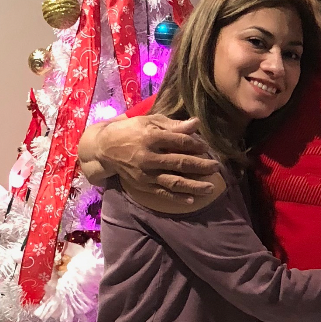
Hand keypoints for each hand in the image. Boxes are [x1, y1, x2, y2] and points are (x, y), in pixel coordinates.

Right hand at [83, 113, 223, 207]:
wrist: (105, 148)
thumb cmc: (130, 131)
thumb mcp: (149, 122)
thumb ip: (173, 125)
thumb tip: (196, 123)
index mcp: (151, 137)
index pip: (179, 142)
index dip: (195, 145)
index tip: (206, 147)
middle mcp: (148, 156)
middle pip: (180, 162)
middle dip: (201, 166)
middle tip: (216, 167)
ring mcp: (145, 173)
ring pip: (174, 181)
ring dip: (194, 186)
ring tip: (210, 187)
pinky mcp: (142, 185)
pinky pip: (162, 193)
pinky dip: (177, 198)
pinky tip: (192, 199)